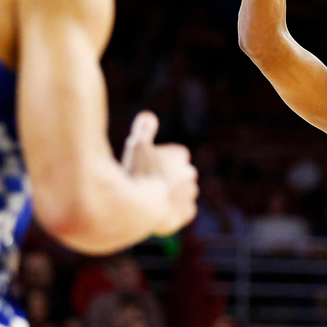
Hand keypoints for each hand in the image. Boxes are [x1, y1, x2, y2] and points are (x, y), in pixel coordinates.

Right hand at [122, 111, 197, 235]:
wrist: (143, 207)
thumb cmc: (137, 173)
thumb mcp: (136, 146)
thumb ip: (143, 129)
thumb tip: (149, 115)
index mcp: (179, 154)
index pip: (174, 154)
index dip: (160, 161)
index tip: (147, 167)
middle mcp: (189, 172)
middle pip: (179, 172)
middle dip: (169, 176)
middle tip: (149, 183)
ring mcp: (191, 192)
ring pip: (183, 190)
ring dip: (173, 193)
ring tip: (154, 199)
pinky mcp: (189, 211)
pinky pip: (185, 209)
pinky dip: (176, 210)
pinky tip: (162, 211)